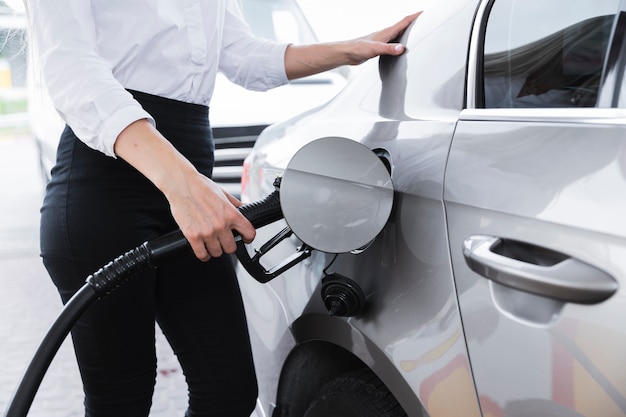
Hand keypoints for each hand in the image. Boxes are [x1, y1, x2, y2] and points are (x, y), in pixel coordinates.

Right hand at [114, 119, 255, 260]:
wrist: (182, 184)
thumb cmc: (201, 187)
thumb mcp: (223, 194)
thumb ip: (235, 204)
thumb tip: (244, 209)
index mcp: (231, 214)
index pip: (249, 234)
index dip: (248, 238)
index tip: (245, 239)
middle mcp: (221, 225)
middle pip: (231, 248)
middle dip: (228, 245)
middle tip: (223, 241)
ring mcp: (207, 232)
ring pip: (217, 253)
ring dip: (215, 250)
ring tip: (211, 244)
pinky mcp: (193, 236)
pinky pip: (202, 254)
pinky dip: (203, 254)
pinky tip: (203, 250)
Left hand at [345, 12, 421, 64]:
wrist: (348, 53)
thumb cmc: (358, 49)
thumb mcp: (375, 49)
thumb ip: (388, 49)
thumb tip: (401, 49)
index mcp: (387, 32)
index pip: (404, 21)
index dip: (415, 16)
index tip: (424, 13)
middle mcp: (386, 34)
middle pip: (403, 25)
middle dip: (414, 22)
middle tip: (424, 20)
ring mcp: (383, 40)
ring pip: (398, 33)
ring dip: (407, 31)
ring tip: (416, 31)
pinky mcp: (379, 46)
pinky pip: (393, 42)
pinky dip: (400, 41)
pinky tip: (400, 47)